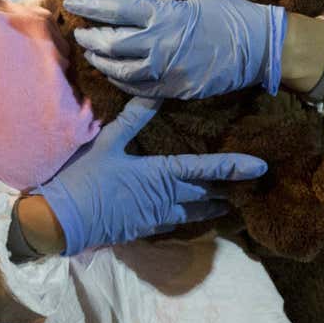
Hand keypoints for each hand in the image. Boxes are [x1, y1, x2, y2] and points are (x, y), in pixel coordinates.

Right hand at [30, 97, 266, 254]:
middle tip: (253, 188)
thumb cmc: (85, 178)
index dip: (233, 167)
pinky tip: (191, 217)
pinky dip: (190, 219)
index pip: (204, 170)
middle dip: (231, 191)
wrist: (63, 221)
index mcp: (159, 174)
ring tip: (232, 205)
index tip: (260, 167)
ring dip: (214, 208)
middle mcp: (165, 198)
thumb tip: (156, 92)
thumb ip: (133, 119)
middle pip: (207, 195)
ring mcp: (155, 217)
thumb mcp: (107, 143)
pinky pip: (176, 224)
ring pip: (194, 213)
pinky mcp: (143, 229)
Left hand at [63, 0, 288, 98]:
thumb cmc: (227, 12)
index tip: (72, 3)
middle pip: (110, 43)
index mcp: (164, 15)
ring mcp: (166, 72)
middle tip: (79, 31)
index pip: (115, 10)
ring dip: (100, 61)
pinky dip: (120, 81)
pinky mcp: (174, 90)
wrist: (260, 48)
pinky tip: (112, 73)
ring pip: (119, 71)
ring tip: (90, 53)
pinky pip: (138, 90)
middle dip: (89, 37)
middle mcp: (160, 45)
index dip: (90, 6)